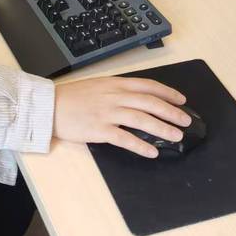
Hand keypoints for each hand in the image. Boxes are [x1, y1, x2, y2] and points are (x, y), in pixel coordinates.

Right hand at [53, 76, 190, 157]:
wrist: (49, 105)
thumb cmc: (72, 97)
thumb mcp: (98, 85)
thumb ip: (117, 90)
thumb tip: (138, 98)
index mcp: (115, 83)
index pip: (148, 86)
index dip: (168, 93)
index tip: (181, 100)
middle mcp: (115, 96)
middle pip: (150, 102)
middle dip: (171, 111)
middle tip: (186, 121)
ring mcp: (108, 113)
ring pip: (142, 119)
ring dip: (162, 128)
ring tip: (175, 136)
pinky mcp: (100, 130)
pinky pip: (125, 138)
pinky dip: (141, 146)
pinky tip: (152, 152)